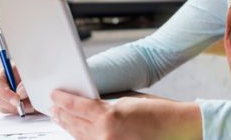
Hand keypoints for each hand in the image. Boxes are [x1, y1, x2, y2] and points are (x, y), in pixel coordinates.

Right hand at [0, 65, 35, 113]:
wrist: (46, 84)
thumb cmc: (38, 75)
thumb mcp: (33, 75)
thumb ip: (25, 83)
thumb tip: (20, 93)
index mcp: (6, 73)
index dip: (4, 92)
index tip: (17, 100)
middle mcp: (3, 85)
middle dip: (11, 103)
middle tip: (26, 104)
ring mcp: (5, 96)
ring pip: (2, 107)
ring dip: (17, 109)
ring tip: (31, 104)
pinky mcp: (10, 106)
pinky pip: (10, 112)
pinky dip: (20, 111)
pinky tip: (30, 107)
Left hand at [50, 90, 201, 139]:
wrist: (178, 128)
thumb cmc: (159, 112)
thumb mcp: (127, 100)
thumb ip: (105, 104)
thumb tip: (88, 104)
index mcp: (108, 116)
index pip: (77, 106)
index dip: (64, 99)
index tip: (55, 94)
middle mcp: (105, 135)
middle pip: (75, 123)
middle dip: (62, 113)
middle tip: (53, 106)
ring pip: (80, 136)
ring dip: (68, 126)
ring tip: (59, 117)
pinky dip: (82, 136)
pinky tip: (76, 131)